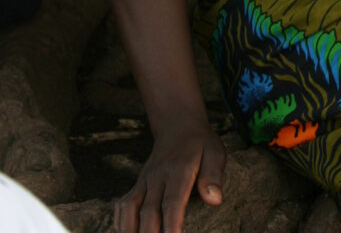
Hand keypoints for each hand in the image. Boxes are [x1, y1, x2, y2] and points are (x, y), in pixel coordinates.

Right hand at [114, 116, 224, 232]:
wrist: (178, 125)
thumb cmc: (200, 144)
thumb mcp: (215, 152)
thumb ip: (213, 176)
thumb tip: (215, 201)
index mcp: (179, 171)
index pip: (173, 201)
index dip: (172, 224)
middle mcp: (158, 177)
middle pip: (149, 211)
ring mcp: (145, 181)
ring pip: (130, 208)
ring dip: (129, 230)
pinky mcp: (138, 184)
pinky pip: (123, 204)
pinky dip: (118, 221)